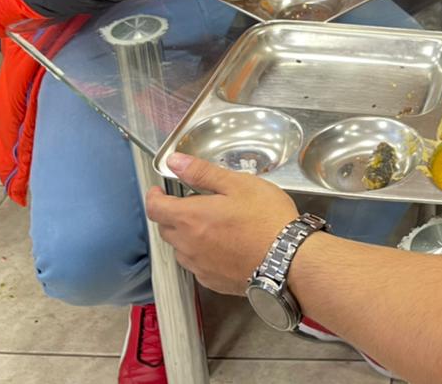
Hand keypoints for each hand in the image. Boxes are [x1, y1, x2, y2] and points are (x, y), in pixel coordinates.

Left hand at [145, 153, 298, 294]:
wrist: (287, 260)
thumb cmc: (266, 219)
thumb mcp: (238, 184)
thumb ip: (202, 172)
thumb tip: (175, 161)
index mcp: (190, 217)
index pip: (155, 208)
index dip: (154, 197)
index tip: (159, 190)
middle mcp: (187, 245)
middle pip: (165, 228)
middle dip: (172, 214)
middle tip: (191, 204)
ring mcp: (199, 266)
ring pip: (180, 248)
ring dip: (186, 235)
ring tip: (210, 225)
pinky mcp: (212, 281)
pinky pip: (196, 265)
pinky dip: (201, 253)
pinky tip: (223, 246)